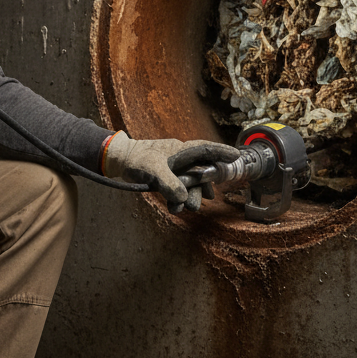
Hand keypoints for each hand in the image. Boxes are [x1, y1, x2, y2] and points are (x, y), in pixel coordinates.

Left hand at [103, 133, 239, 213]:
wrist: (120, 160)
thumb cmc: (136, 159)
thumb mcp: (153, 169)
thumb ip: (169, 183)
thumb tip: (183, 198)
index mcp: (180, 150)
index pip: (205, 149)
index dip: (221, 152)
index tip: (236, 156)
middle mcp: (180, 158)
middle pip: (200, 171)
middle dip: (204, 186)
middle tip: (210, 197)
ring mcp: (174, 168)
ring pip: (190, 182)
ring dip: (192, 195)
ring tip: (191, 207)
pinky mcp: (166, 177)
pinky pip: (179, 188)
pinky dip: (181, 197)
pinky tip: (181, 206)